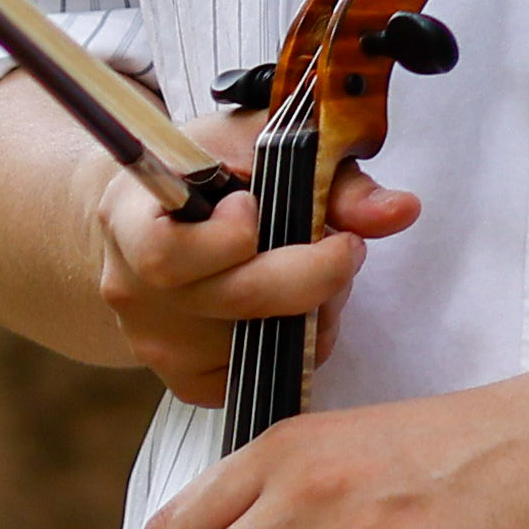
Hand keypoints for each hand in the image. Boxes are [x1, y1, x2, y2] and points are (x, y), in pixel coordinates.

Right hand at [76, 143, 416, 408]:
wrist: (152, 221)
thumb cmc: (208, 174)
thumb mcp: (257, 147)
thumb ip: (329, 176)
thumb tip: (400, 212)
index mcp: (128, 219)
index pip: (168, 253)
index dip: (232, 233)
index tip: (257, 203)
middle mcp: (131, 290)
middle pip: (235, 301)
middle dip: (312, 274)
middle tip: (344, 247)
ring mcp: (156, 344)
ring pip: (260, 345)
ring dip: (313, 312)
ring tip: (314, 272)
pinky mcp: (185, 382)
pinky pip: (262, 376)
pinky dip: (295, 345)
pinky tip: (290, 308)